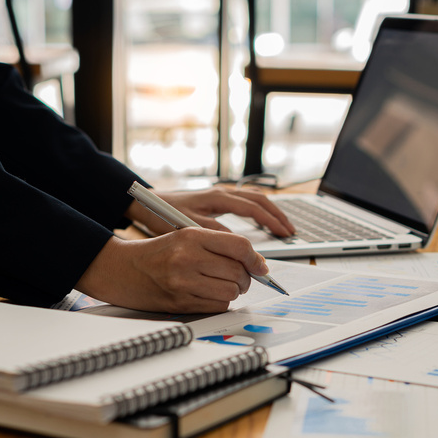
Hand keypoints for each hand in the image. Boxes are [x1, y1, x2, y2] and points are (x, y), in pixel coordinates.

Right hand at [76, 228, 268, 312]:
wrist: (121, 269)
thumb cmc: (157, 252)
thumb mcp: (186, 236)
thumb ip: (219, 245)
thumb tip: (256, 264)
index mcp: (192, 236)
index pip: (239, 246)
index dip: (256, 259)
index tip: (261, 266)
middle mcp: (188, 257)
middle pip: (238, 271)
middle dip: (246, 278)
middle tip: (240, 277)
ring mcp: (183, 282)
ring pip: (231, 291)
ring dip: (234, 291)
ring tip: (223, 285)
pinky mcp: (180, 302)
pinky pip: (218, 306)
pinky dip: (220, 303)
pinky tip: (210, 295)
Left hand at [127, 186, 294, 236]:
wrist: (145, 202)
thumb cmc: (162, 215)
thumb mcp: (188, 227)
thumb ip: (212, 233)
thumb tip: (235, 244)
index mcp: (217, 197)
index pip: (254, 208)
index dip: (271, 221)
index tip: (285, 234)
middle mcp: (222, 192)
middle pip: (259, 199)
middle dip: (278, 215)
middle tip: (291, 230)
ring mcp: (220, 194)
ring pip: (254, 198)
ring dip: (270, 211)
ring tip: (283, 226)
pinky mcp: (216, 200)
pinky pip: (245, 202)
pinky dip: (259, 211)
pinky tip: (263, 221)